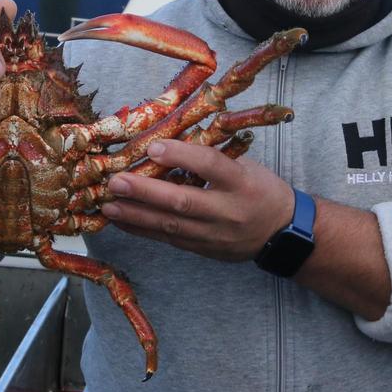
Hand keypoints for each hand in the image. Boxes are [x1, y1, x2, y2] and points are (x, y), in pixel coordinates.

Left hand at [101, 138, 295, 261]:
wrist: (281, 233)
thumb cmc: (261, 190)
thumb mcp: (245, 166)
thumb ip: (212, 158)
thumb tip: (169, 142)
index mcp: (242, 182)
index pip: (210, 166)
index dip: (181, 156)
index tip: (153, 146)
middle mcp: (228, 210)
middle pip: (183, 202)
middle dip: (145, 192)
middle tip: (117, 182)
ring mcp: (214, 234)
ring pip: (170, 226)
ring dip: (136, 215)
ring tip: (109, 205)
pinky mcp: (203, 249)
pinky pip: (168, 239)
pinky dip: (143, 229)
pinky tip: (122, 220)